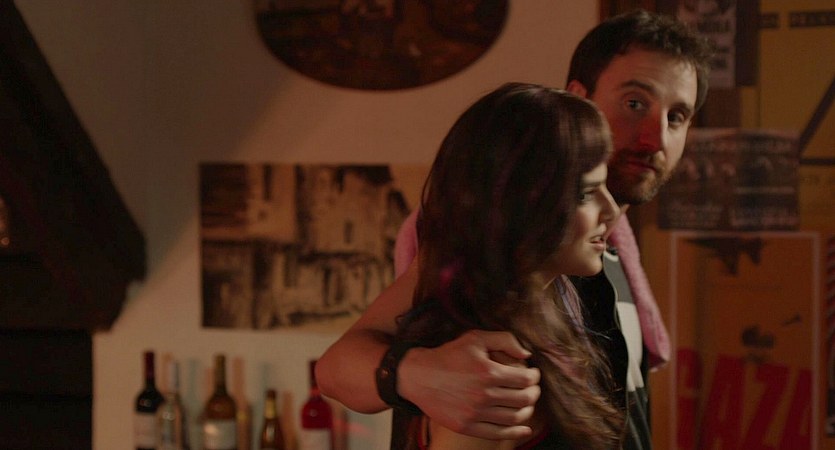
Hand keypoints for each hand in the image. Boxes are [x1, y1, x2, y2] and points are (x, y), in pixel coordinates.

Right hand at [397, 329, 540, 439]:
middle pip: (524, 399)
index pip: (525, 379)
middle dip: (534, 393)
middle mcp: (484, 395)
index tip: (533, 374)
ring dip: (527, 411)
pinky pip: (498, 434)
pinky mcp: (466, 426)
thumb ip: (504, 340)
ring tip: (527, 404)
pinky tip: (523, 428)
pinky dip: (515, 433)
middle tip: (533, 389)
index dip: (534, 377)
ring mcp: (475, 413)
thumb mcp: (475, 338)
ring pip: (514, 417)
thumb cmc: (448, 355)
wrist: (418, 376)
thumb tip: (526, 355)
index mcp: (488, 372)